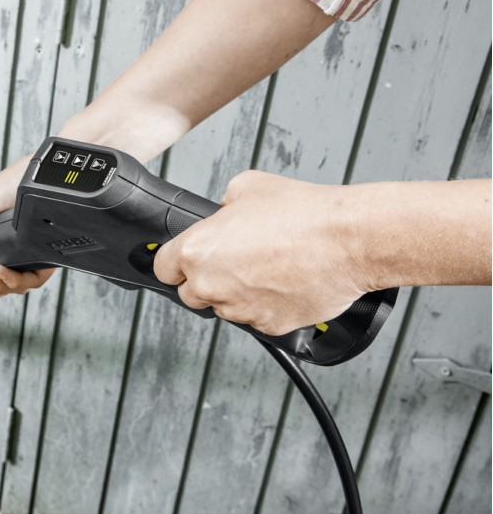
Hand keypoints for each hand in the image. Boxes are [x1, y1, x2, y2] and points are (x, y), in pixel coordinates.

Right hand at [0, 156, 56, 296]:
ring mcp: (34, 254)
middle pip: (2, 283)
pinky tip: (3, 270)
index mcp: (2, 240)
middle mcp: (18, 249)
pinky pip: (33, 281)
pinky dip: (14, 281)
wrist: (42, 176)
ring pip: (16, 286)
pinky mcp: (49, 257)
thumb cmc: (17, 181)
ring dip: (0, 284)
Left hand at [152, 170, 369, 334]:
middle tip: (236, 262)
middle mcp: (211, 284)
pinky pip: (258, 319)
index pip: (163, 268)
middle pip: (191, 294)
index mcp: (197, 250)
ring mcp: (240, 309)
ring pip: (226, 308)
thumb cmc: (303, 213)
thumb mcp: (247, 187)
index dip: (175, 263)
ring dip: (238, 294)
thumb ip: (222, 205)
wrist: (349, 240)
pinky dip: (267, 306)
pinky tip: (286, 283)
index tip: (186, 262)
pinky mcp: (269, 326)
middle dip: (206, 280)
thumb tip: (222, 213)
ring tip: (268, 268)